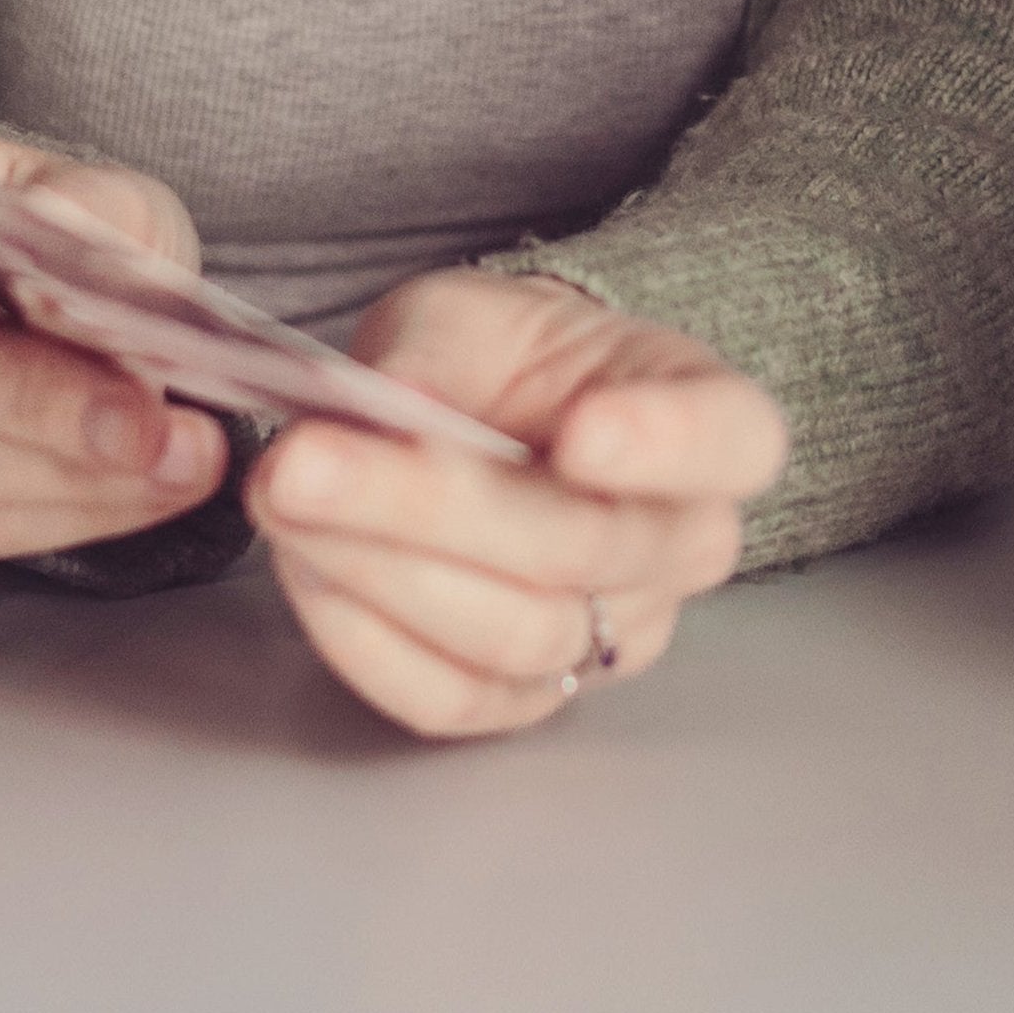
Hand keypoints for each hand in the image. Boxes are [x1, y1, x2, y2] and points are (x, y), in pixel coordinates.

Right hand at [0, 119, 227, 564]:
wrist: (61, 285)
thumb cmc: (54, 222)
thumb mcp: (88, 185)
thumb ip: (87, 206)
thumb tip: (79, 239)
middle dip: (29, 405)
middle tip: (139, 423)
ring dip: (64, 473)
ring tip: (176, 455)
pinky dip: (62, 513)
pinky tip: (143, 490)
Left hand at [249, 271, 786, 739]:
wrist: (486, 423)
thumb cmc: (500, 358)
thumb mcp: (468, 314)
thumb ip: (441, 356)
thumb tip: (400, 407)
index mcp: (709, 418)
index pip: (729, 439)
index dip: (663, 441)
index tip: (579, 429)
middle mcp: (685, 542)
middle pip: (583, 547)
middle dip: (430, 506)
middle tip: (306, 461)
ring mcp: (616, 634)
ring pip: (515, 632)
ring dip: (380, 569)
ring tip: (284, 499)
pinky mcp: (531, 698)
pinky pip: (453, 697)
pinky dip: (365, 640)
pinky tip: (304, 568)